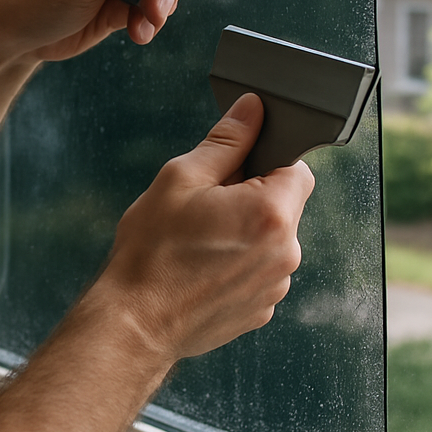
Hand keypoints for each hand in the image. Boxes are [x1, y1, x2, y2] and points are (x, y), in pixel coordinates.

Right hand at [96, 94, 314, 362]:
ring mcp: (275, 285)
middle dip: (250, 195)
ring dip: (244, 230)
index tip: (233, 168)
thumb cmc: (152, 251)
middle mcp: (286, 252)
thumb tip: (253, 108)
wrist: (135, 323)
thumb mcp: (180, 178)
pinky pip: (259, 269)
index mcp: (270, 212)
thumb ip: (226, 140)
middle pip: (283, 204)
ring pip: (270, 238)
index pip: (296, 167)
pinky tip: (201, 266)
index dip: (265, 160)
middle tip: (204, 205)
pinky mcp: (261, 308)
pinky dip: (238, 262)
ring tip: (198, 240)